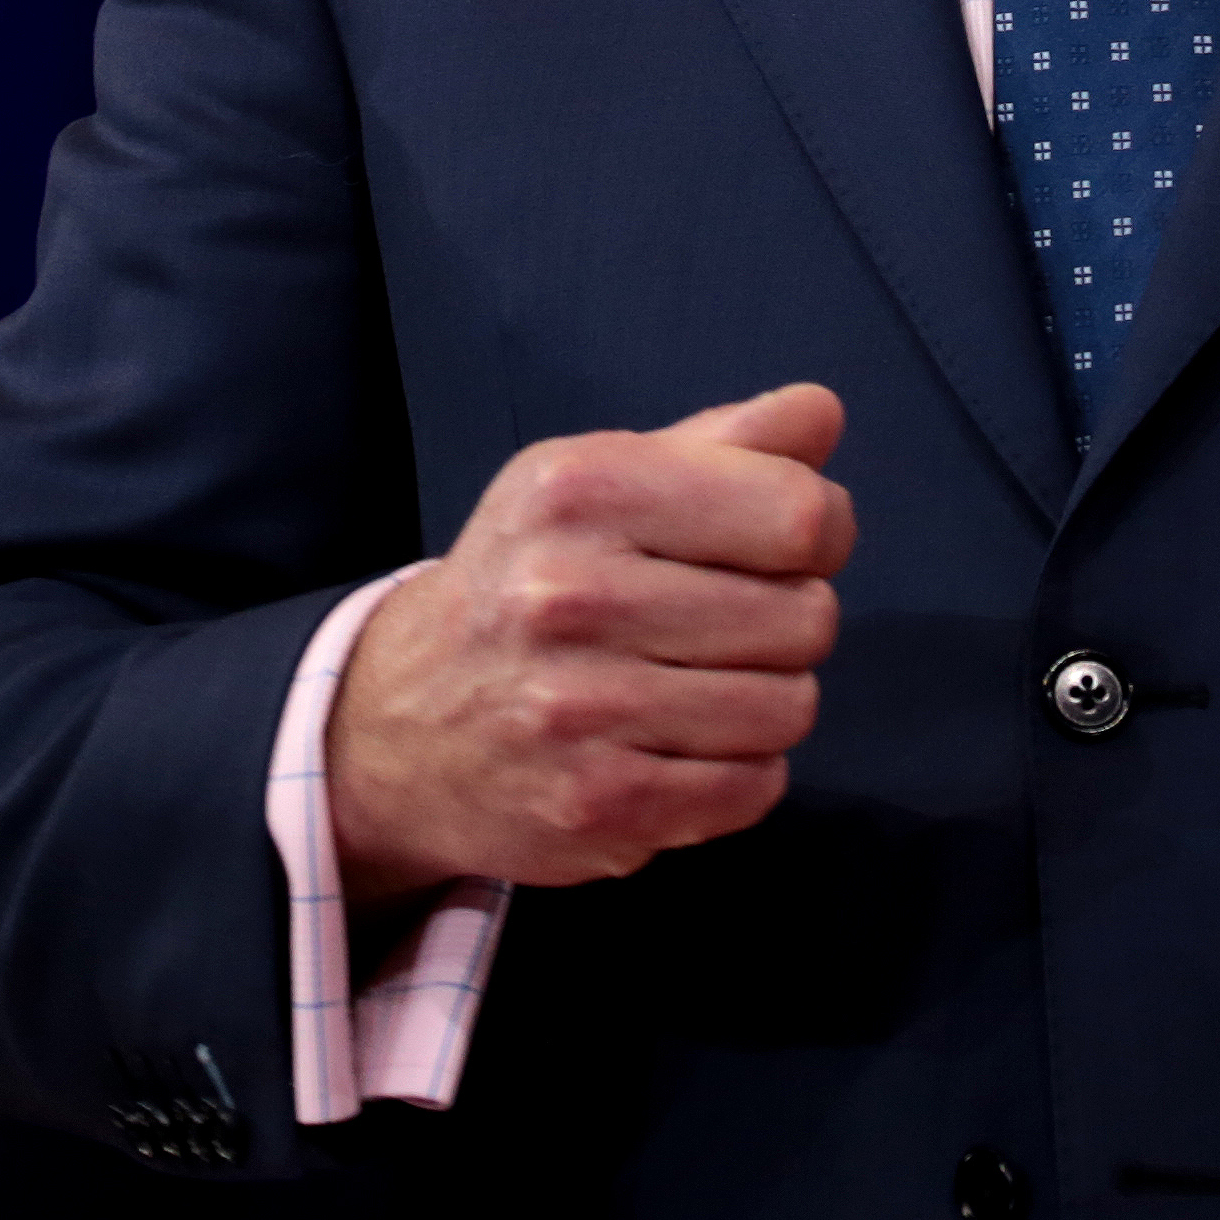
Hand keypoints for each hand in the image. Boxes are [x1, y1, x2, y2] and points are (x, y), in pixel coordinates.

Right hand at [325, 383, 852, 902]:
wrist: (398, 726)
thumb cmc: (532, 578)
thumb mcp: (604, 479)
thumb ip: (725, 443)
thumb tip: (822, 413)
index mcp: (586, 488)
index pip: (796, 514)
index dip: (821, 531)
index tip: (789, 545)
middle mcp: (573, 594)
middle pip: (806, 617)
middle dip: (792, 621)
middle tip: (727, 624)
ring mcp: (580, 709)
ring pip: (789, 708)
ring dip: (769, 701)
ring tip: (705, 684)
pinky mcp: (594, 806)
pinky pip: (753, 790)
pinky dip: (742, 773)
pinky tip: (686, 746)